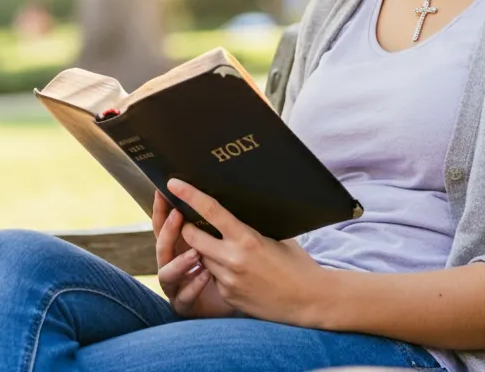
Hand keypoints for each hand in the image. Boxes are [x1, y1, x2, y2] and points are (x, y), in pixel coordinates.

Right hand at [151, 190, 237, 318]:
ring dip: (179, 262)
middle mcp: (173, 263)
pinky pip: (183, 298)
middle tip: (179, 215)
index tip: (164, 190)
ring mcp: (176, 286)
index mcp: (179, 245)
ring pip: (166, 274)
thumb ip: (212, 222)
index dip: (161, 208)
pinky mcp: (185, 306)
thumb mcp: (223, 240)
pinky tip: (205, 276)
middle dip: (168, 230)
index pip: (163, 224)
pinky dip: (192, 286)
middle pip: (162, 246)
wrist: (242, 300)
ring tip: (195, 253)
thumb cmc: (234, 264)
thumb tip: (214, 187)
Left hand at [167, 178, 328, 325]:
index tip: (174, 183)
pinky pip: (213, 278)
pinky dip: (217, 271)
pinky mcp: (229, 297)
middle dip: (187, 226)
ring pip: (201, 257)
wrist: (310, 300)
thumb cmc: (297, 263)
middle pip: (192, 236)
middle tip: (188, 218)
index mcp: (247, 238)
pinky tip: (237, 271)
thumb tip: (233, 210)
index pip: (210, 210)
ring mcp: (229, 280)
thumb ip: (251, 225)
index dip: (189, 195)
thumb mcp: (277, 235)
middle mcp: (233, 259)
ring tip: (221, 246)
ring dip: (204, 250)